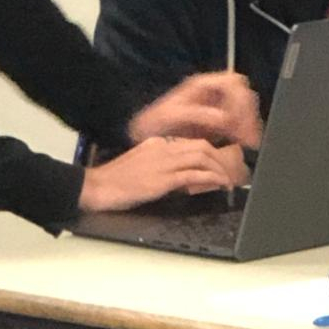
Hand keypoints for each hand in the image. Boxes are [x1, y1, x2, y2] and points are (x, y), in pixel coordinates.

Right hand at [78, 136, 247, 211]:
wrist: (97, 187)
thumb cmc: (116, 180)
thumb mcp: (142, 166)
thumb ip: (163, 166)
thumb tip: (186, 177)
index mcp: (157, 143)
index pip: (190, 142)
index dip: (209, 152)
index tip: (219, 163)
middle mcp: (162, 148)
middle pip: (200, 145)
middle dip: (220, 158)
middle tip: (230, 171)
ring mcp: (162, 163)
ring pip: (200, 156)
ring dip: (219, 168)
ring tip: (228, 180)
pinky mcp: (162, 179)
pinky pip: (193, 175)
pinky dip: (209, 178)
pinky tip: (218, 184)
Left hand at [128, 71, 261, 148]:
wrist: (146, 136)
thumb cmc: (155, 123)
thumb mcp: (171, 116)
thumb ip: (198, 115)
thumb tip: (224, 119)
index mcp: (202, 85)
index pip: (231, 83)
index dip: (238, 101)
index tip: (238, 121)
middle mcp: (212, 92)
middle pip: (243, 94)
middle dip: (248, 114)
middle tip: (249, 135)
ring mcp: (217, 106)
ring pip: (244, 108)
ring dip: (250, 124)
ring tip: (249, 142)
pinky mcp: (219, 122)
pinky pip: (240, 123)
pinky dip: (245, 132)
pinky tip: (244, 144)